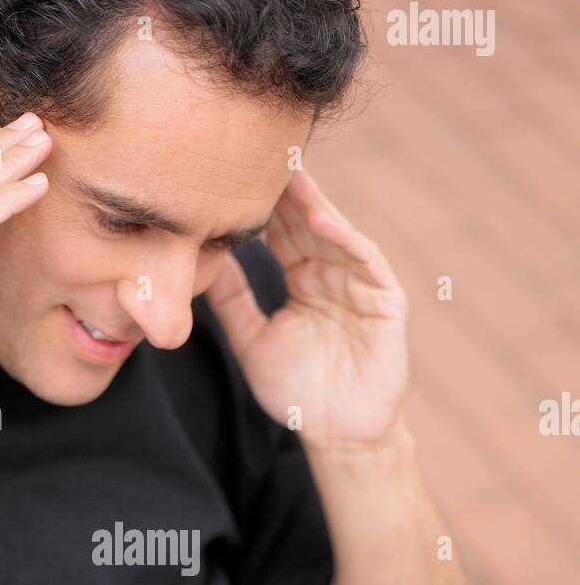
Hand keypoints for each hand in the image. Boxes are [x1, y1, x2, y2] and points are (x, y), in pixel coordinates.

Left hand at [205, 166, 408, 449]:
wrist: (336, 432)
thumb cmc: (296, 390)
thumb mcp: (252, 340)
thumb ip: (232, 301)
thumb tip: (199, 262)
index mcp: (303, 280)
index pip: (281, 232)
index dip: (259, 206)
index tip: (229, 176)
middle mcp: (332, 274)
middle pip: (306, 222)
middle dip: (285, 190)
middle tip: (257, 152)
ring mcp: (361, 284)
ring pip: (334, 232)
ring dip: (312, 203)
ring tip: (287, 174)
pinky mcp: (386, 300)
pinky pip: (366, 260)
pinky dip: (344, 238)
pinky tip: (319, 218)